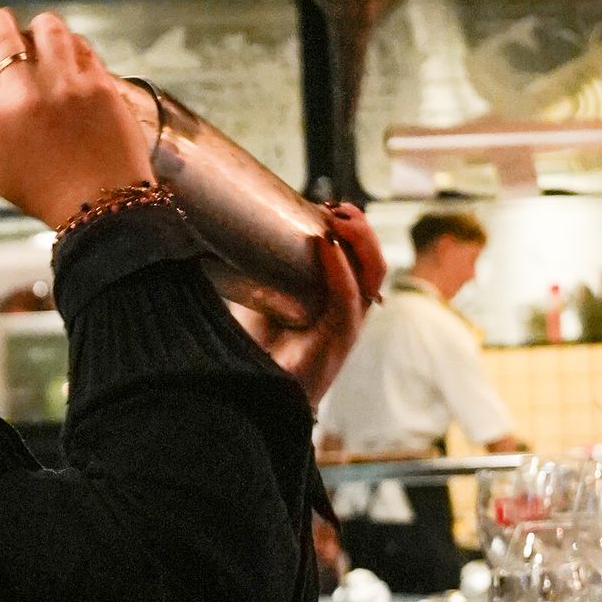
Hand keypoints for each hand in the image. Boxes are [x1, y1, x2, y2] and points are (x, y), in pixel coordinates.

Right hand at [0, 8, 153, 230]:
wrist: (101, 204)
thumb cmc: (46, 194)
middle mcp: (23, 95)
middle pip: (0, 32)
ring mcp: (63, 84)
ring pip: (44, 26)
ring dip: (36, 29)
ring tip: (37, 39)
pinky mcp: (96, 81)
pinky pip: (79, 44)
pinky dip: (70, 45)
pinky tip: (67, 57)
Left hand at [253, 201, 380, 407]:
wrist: (251, 396)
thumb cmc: (254, 352)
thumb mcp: (256, 300)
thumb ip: (259, 273)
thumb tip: (229, 235)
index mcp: (334, 300)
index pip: (357, 257)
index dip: (349, 228)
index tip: (323, 205)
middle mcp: (347, 311)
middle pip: (372, 261)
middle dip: (360, 228)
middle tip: (335, 207)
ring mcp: (347, 326)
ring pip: (373, 275)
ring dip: (359, 241)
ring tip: (337, 218)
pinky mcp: (340, 342)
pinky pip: (349, 300)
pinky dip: (340, 270)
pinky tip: (326, 247)